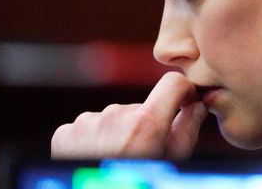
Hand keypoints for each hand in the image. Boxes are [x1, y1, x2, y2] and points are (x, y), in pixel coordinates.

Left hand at [51, 71, 207, 159]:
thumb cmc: (141, 183)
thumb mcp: (172, 162)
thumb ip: (187, 129)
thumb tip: (196, 105)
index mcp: (145, 124)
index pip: (173, 83)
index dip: (182, 91)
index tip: (185, 101)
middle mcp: (114, 117)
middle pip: (139, 108)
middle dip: (144, 125)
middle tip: (141, 155)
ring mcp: (87, 123)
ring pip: (113, 119)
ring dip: (118, 134)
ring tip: (116, 162)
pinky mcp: (65, 133)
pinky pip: (88, 128)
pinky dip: (93, 141)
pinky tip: (96, 161)